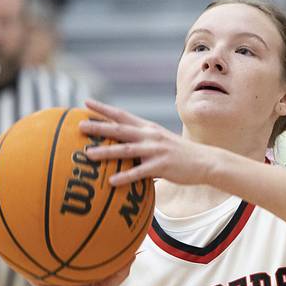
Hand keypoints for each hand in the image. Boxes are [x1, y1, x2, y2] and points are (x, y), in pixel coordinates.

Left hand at [80, 98, 218, 186]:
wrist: (206, 161)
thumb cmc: (181, 154)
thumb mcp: (162, 142)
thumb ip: (144, 141)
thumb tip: (125, 146)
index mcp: (148, 129)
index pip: (122, 116)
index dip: (104, 109)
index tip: (85, 103)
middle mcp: (150, 136)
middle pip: (120, 130)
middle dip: (99, 127)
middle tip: (79, 126)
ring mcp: (156, 150)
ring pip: (126, 150)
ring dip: (106, 152)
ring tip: (88, 154)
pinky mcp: (162, 166)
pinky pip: (140, 172)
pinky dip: (125, 176)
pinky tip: (112, 182)